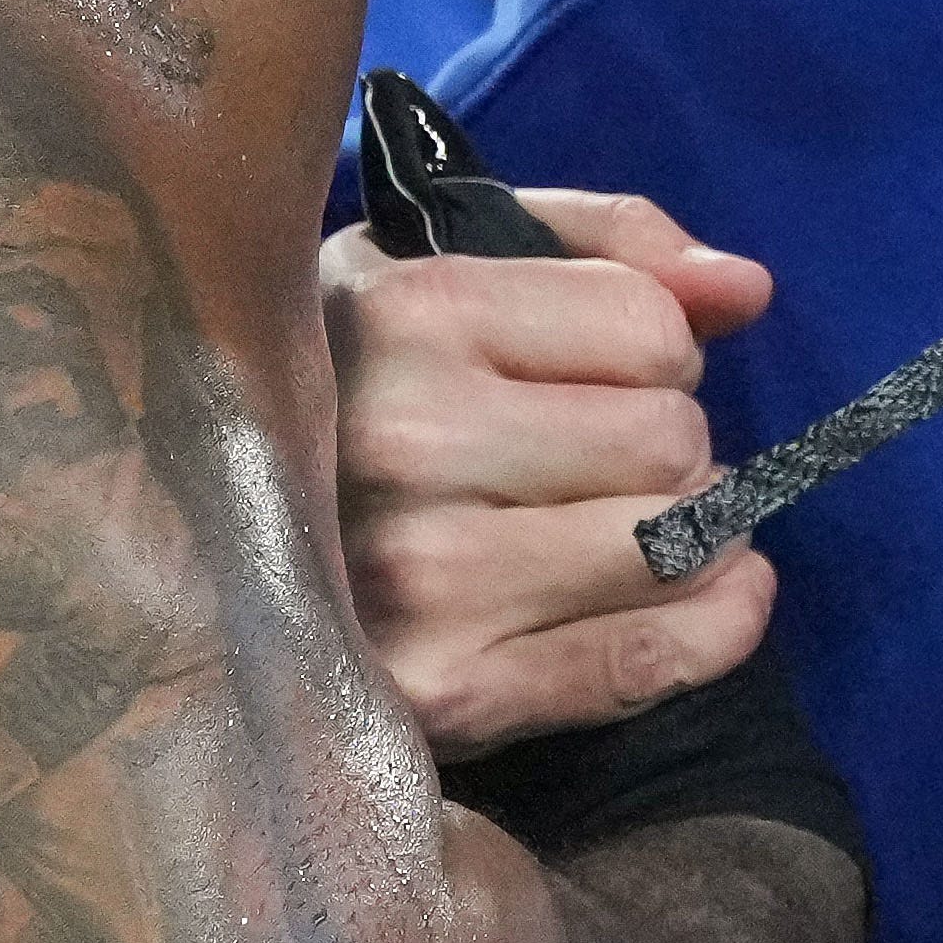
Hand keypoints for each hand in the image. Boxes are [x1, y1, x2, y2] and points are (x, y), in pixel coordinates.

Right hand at [326, 188, 777, 757]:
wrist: (197, 547)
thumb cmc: (346, 383)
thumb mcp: (439, 263)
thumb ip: (607, 247)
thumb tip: (745, 289)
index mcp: (407, 312)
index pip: (653, 327)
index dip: (658, 347)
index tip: (604, 374)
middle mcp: (406, 442)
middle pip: (672, 441)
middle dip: (671, 448)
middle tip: (607, 465)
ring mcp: (420, 579)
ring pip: (674, 546)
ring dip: (692, 536)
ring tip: (629, 526)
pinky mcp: (445, 696)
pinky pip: (644, 662)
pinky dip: (714, 631)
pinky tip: (715, 600)